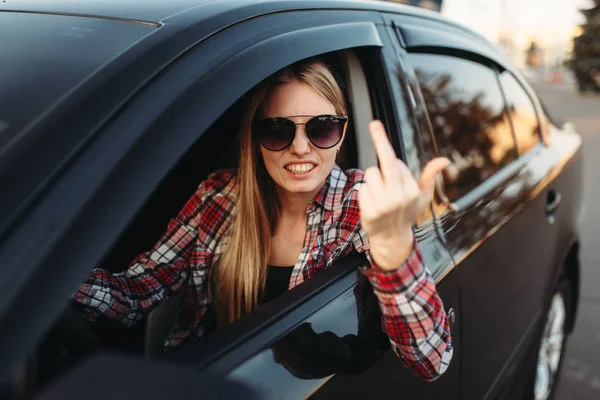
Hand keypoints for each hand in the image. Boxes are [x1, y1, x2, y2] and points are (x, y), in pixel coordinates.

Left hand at [358, 121, 449, 270]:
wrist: (391, 238)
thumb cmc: (407, 213)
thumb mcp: (422, 196)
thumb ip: (430, 176)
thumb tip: (445, 161)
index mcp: (413, 191)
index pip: (396, 163)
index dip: (393, 164)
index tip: (382, 138)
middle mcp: (400, 197)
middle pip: (385, 162)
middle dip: (380, 139)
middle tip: (373, 123)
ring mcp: (384, 205)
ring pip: (370, 173)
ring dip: (372, 180)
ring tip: (380, 194)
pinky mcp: (369, 211)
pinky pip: (362, 187)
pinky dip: (365, 192)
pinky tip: (372, 203)